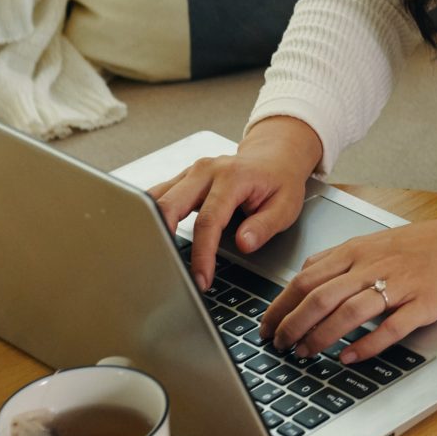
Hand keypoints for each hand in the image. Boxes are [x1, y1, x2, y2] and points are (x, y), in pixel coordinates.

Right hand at [146, 117, 322, 290]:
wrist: (274, 156)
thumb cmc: (280, 181)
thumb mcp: (286, 206)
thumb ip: (265, 226)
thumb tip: (244, 244)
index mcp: (232, 177)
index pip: (208, 220)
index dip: (202, 254)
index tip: (201, 279)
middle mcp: (206, 171)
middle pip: (170, 205)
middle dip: (163, 240)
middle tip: (167, 271)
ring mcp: (191, 173)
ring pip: (156, 199)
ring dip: (150, 227)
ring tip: (153, 258)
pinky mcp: (182, 179)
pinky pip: (157, 196)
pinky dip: (150, 216)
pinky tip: (150, 237)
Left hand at [261, 207, 436, 362]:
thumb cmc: (419, 245)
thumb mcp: (371, 242)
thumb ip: (337, 259)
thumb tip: (302, 277)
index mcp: (356, 250)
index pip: (306, 278)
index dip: (280, 305)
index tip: (266, 326)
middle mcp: (373, 265)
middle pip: (321, 296)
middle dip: (293, 325)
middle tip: (280, 345)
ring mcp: (399, 284)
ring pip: (349, 312)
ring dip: (322, 336)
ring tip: (306, 353)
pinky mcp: (423, 303)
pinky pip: (391, 327)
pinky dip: (367, 344)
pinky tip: (350, 357)